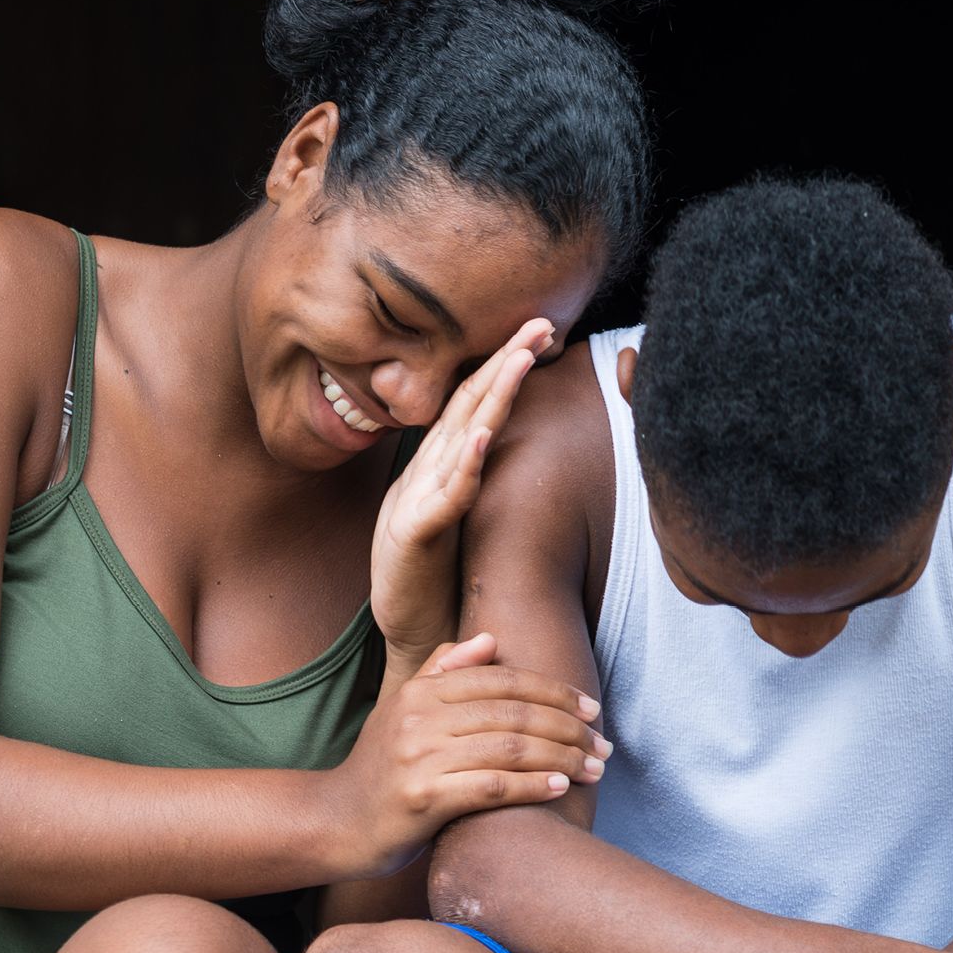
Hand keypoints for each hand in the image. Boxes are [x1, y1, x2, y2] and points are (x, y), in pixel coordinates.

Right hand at [323, 632, 606, 879]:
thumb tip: (490, 639)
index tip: (591, 708)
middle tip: (603, 744)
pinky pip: (492, 787)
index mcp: (422, 690)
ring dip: (561, 758)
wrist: (337, 822)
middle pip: (514, 713)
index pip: (503, 680)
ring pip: (509, 749)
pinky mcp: (422, 799)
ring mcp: (419, 757)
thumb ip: (443, 670)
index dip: (554, 691)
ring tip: (592, 768)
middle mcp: (419, 717)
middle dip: (568, 727)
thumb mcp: (404, 709)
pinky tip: (559, 788)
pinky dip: (532, 786)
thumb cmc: (382, 767)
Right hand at [370, 318, 555, 674]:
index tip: (542, 330)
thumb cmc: (432, 574)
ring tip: (520, 359)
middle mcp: (429, 472)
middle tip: (543, 322)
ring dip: (491, 396)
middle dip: (506, 360)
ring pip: (461, 438)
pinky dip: (464, 465)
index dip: (506, 364)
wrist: (410, 630)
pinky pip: (445, 497)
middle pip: (470, 404)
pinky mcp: (415, 535)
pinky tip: (482, 436)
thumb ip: (465, 471)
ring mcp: (420, 500)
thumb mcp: (451, 512)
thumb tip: (490, 434)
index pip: (475, 401)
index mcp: (441, 464)